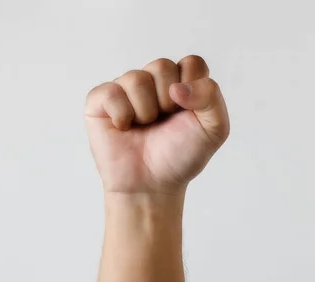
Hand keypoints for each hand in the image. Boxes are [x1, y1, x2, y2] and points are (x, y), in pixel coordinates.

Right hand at [85, 55, 229, 193]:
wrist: (152, 185)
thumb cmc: (180, 156)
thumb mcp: (214, 129)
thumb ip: (211, 97)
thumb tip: (177, 86)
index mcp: (182, 83)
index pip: (192, 63)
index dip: (193, 88)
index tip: (189, 113)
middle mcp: (153, 81)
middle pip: (162, 66)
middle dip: (167, 102)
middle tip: (163, 123)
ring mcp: (126, 89)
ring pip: (136, 79)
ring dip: (145, 111)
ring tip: (144, 127)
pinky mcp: (100, 101)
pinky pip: (111, 92)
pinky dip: (122, 114)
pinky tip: (124, 128)